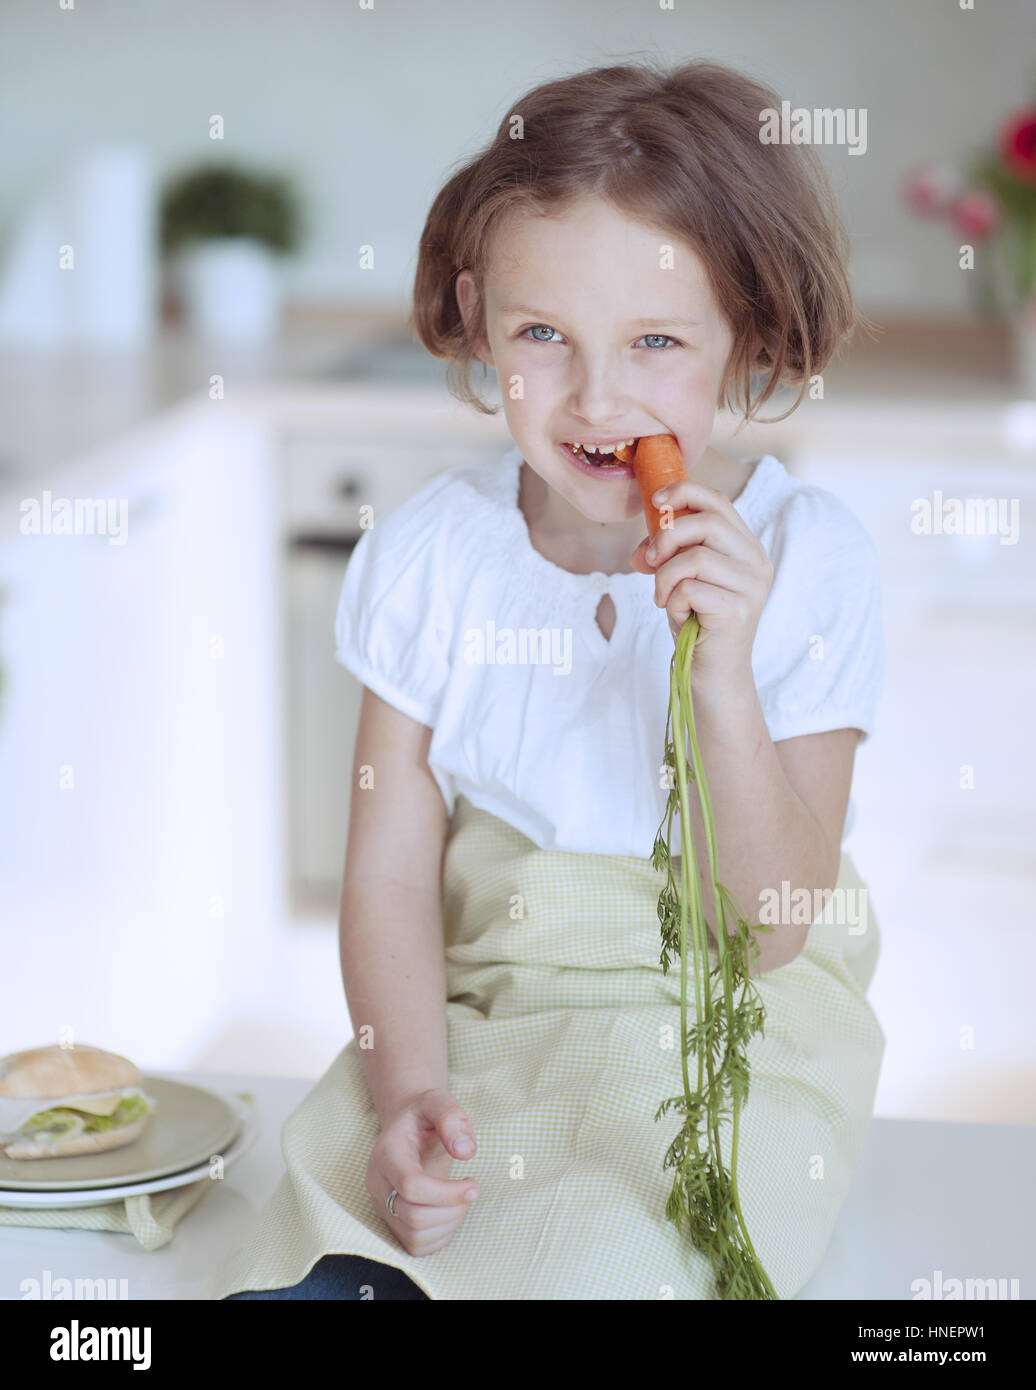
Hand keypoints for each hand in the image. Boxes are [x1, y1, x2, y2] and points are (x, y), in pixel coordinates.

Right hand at [366, 1088, 479, 1256]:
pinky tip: (449, 1211)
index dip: (447, 1193)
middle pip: (414, 1215)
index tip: (474, 1185)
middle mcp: (377, 1183)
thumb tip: (466, 1151)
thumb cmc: (424, 1115)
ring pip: (414, 1235)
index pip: (411, 1186)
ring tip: (460, 1198)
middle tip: (471, 1189)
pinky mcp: (390, 1222)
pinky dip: (440, 1235)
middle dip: (452, 1208)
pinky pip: (416, 1245)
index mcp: (386, 1153)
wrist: (407, 1126)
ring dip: (448, 1223)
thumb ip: (452, 1119)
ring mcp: (381, 1205)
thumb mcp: (439, 1102)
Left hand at [630, 479, 772, 678]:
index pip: (718, 502)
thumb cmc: (697, 624)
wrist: (713, 674)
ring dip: (665, 576)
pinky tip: (677, 615)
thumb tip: (639, 551)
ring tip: (662, 597)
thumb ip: (665, 556)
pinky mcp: (738, 609)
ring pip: (695, 557)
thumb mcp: (679, 581)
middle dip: (667, 537)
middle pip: (708, 522)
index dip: (685, 492)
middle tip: (650, 560)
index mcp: (746, 547)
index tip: (655, 502)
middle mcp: (756, 562)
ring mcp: (751, 586)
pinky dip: (671, 600)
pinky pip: (690, 588)